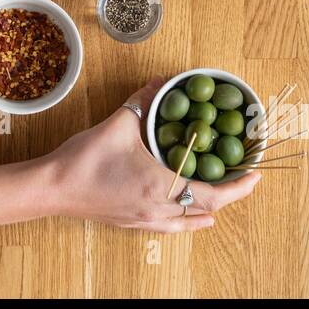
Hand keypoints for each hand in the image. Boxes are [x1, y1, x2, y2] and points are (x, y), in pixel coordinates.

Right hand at [41, 79, 259, 232]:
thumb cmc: (85, 158)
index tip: (256, 173)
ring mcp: (145, 220)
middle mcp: (159, 210)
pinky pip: (170, 227)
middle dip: (229, 195)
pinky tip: (187, 215)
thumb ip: (144, 100)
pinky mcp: (132, 223)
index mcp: (162, 186)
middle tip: (241, 177)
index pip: (214, 194)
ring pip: (189, 223)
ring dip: (209, 209)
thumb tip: (161, 82)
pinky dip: (187, 220)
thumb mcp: (118, 122)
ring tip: (221, 195)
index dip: (240, 186)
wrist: (52, 189)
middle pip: (207, 210)